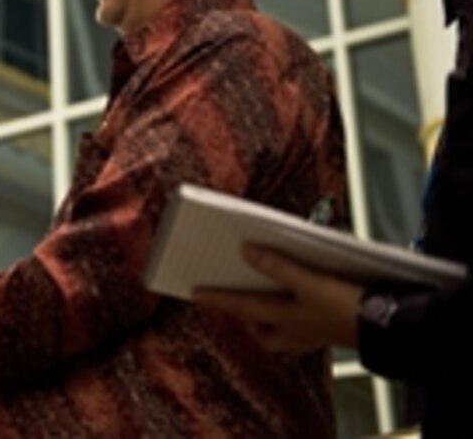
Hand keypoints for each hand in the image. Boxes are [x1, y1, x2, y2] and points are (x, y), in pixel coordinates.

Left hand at [193, 243, 363, 351]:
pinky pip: (298, 326)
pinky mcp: (327, 330)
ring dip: (263, 317)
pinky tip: (292, 297)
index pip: (241, 306)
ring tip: (254, 297)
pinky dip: (289, 314)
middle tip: (224, 298)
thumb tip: (247, 251)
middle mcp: (293, 330)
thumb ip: (279, 266)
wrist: (390, 327)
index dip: (217, 297)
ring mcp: (310, 333)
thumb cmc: (350, 305)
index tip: (193, 291)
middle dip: (240, 314)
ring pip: (277, 331)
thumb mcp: (311, 282)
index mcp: (284, 319)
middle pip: (257, 326)